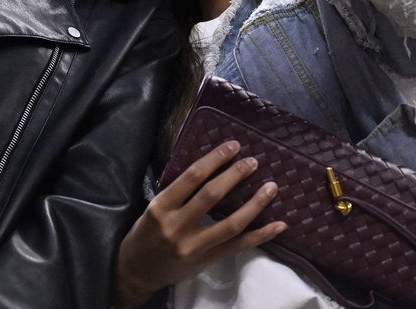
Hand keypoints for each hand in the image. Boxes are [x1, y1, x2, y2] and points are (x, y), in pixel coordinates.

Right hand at [112, 141, 285, 307]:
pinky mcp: (206, 261)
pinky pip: (238, 246)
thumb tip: (212, 167)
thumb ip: (178, 192)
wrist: (137, 271)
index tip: (233, 146)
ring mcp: (194, 246)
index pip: (193, 177)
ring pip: (231, 223)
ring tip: (270, 187)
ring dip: (255, 204)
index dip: (215, 159)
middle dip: (235, 175)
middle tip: (253, 161)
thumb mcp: (154, 208)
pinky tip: (278, 225)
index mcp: (161, 207)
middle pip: (213, 195)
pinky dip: (261, 235)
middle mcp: (177, 226)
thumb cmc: (145, 233)